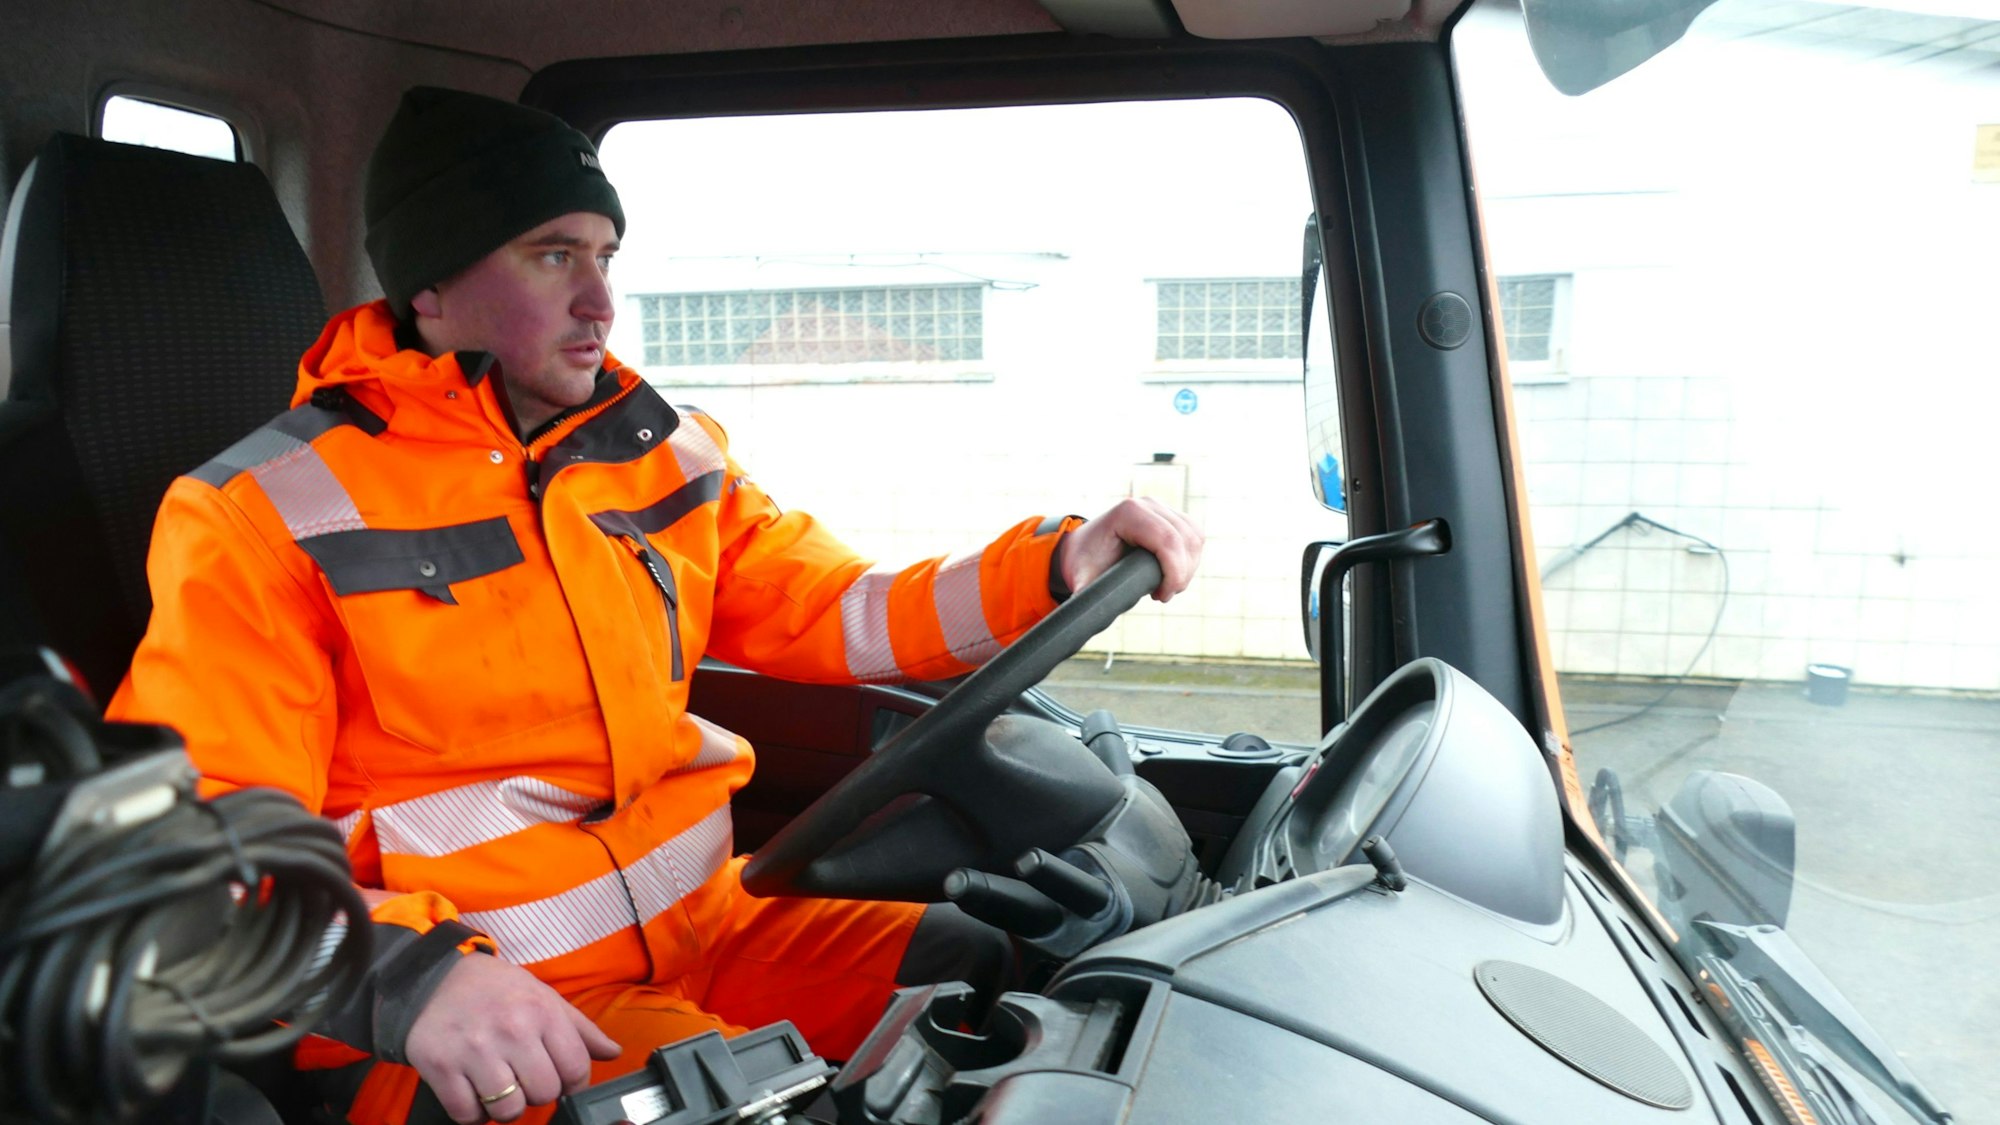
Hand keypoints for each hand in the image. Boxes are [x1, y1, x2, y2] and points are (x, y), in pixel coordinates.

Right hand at [404, 952, 621, 1123]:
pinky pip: (467, 1115)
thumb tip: (613, 1053)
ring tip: (499, 1087)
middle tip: (523, 1078)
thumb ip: (580, 1029)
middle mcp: (512, 1030)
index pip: (576, 1070)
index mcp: (542, 1012)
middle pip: (544, 1093)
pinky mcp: (441, 1067)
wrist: (434, 978)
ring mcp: (475, 1050)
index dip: (571, 1082)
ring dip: (506, 1107)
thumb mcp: (543, 996)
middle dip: (538, 1093)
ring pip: (508, 1110)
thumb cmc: (495, 990)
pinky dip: (473, 1114)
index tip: (558, 1078)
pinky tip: (474, 1093)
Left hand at [1060, 498, 1203, 602]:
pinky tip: (1172, 574)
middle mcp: (1147, 504)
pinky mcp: (1171, 515)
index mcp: (1128, 513)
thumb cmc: (1084, 565)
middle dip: (1181, 574)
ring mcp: (1161, 507)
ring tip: (1165, 587)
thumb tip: (1091, 617)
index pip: (1168, 541)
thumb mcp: (1083, 582)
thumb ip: (1090, 598)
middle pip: (1186, 540)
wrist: (1083, 548)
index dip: (1174, 573)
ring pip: (1195, 538)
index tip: (1160, 597)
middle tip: (1162, 595)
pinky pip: (1194, 536)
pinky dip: (1190, 560)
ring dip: (1187, 568)